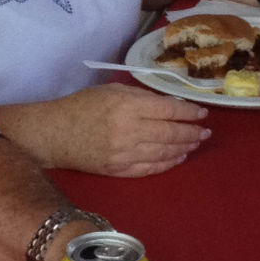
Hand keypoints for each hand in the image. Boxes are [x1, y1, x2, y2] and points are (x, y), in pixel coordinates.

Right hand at [47, 84, 209, 177]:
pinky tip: (178, 158)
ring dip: (184, 148)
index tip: (202, 113)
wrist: (55, 134)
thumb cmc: (82, 106)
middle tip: (204, 132)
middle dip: (192, 133)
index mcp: (127, 106)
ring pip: (164, 153)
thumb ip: (141, 97)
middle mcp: (129, 131)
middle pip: (171, 133)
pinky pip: (151, 168)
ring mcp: (125, 153)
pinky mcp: (119, 170)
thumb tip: (171, 105)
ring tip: (195, 143)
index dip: (189, 113)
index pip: (169, 110)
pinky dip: (168, 163)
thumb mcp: (112, 91)